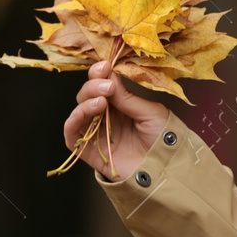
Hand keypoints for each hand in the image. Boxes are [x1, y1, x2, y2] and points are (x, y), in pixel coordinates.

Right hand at [65, 60, 169, 182]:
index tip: (105, 66)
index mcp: (120, 104)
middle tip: (107, 86)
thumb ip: (128, 97)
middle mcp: (105, 116)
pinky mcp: (88, 150)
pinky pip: (71, 133)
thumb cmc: (163, 140)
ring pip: (78, 111)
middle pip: (87, 94)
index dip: (100, 73)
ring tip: (102, 100)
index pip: (102, 83)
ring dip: (85, 101)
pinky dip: (73, 120)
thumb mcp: (150, 112)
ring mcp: (96, 132)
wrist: (165, 170)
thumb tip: (110, 76)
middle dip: (93, 85)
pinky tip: (86, 112)